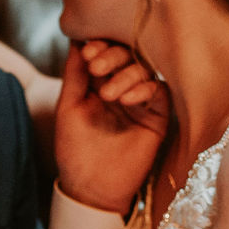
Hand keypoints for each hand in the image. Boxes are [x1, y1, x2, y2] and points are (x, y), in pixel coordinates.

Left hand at [54, 40, 169, 214]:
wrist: (92, 188)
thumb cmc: (75, 150)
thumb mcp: (68, 108)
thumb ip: (74, 75)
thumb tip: (77, 40)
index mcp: (98, 82)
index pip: (105, 51)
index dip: (100, 44)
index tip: (90, 51)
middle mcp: (120, 86)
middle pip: (127, 55)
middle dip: (113, 56)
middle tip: (98, 68)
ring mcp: (140, 100)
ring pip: (144, 69)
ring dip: (127, 75)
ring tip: (109, 95)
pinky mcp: (158, 116)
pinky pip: (159, 92)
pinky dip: (145, 89)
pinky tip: (128, 101)